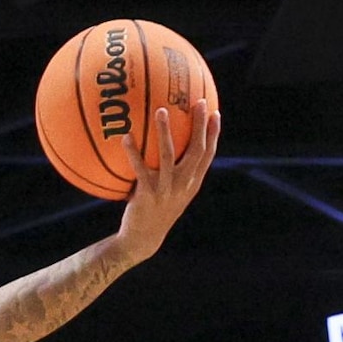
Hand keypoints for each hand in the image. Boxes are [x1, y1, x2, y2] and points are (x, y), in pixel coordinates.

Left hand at [110, 90, 218, 262]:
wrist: (143, 238)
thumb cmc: (156, 210)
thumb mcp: (171, 191)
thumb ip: (176, 171)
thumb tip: (171, 145)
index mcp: (192, 183)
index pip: (208, 155)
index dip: (214, 134)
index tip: (216, 113)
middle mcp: (184, 184)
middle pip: (196, 150)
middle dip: (200, 125)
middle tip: (199, 102)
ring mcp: (166, 189)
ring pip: (168, 155)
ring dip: (165, 132)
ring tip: (161, 111)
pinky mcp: (148, 194)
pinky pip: (140, 169)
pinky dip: (133, 152)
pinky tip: (126, 137)